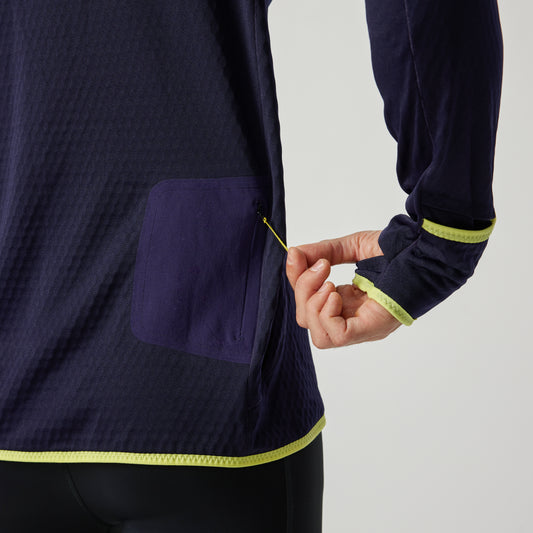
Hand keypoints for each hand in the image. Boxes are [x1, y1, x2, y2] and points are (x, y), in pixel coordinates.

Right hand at [285, 230, 401, 347]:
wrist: (425, 248)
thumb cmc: (397, 248)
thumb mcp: (350, 247)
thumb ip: (321, 252)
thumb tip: (293, 254)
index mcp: (348, 302)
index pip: (309, 306)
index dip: (298, 283)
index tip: (297, 256)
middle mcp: (353, 319)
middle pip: (308, 322)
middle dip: (303, 291)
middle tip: (320, 267)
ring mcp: (363, 328)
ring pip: (319, 336)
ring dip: (313, 304)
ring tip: (329, 281)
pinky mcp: (371, 329)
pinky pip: (336, 336)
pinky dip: (327, 314)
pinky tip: (336, 293)